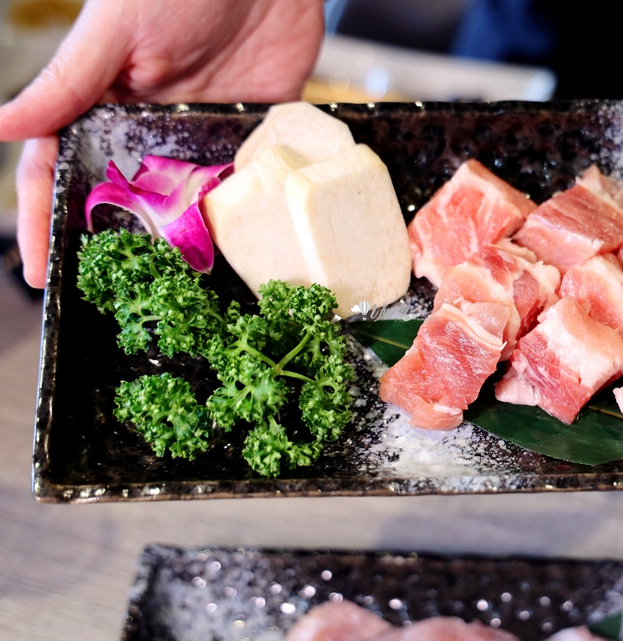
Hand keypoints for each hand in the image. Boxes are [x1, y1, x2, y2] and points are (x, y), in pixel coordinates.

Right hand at [0, 0, 324, 287]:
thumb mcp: (115, 28)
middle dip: (115, 249)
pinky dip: (241, 216)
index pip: (60, 171)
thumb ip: (67, 82)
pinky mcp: (253, 135)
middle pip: (123, 200)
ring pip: (184, 204)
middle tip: (112, 301)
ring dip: (180, 245)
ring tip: (176, 295)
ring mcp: (202, 136)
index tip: (39, 271)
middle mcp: (149, 129)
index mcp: (103, 103)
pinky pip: (246, 186)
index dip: (46, 221)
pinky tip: (238, 251)